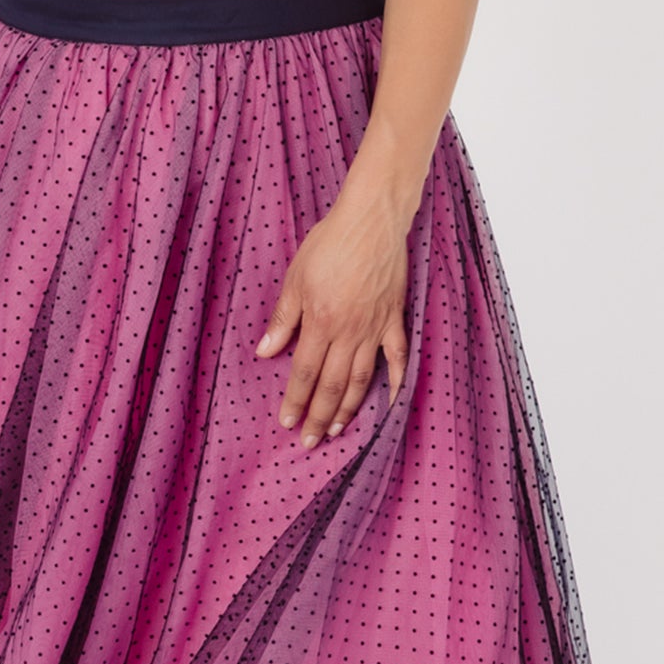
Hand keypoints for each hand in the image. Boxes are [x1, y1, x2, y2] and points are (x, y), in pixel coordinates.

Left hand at [255, 193, 411, 450]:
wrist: (371, 222)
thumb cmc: (329, 244)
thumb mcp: (295, 278)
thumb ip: (282, 320)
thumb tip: (265, 352)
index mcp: (320, 322)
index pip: (303, 373)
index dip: (295, 401)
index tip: (287, 423)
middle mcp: (348, 332)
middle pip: (331, 385)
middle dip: (318, 416)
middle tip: (309, 441)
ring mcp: (374, 328)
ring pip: (361, 379)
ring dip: (348, 409)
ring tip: (337, 431)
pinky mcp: (393, 320)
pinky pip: (397, 358)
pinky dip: (395, 383)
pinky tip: (389, 404)